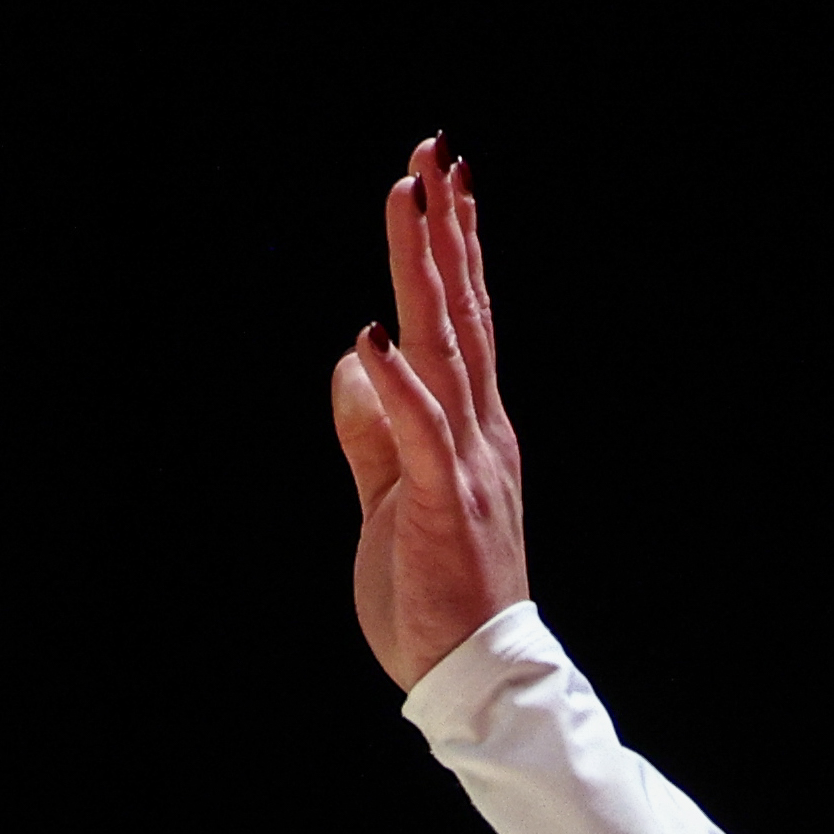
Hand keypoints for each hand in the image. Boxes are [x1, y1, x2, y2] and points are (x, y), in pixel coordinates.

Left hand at [329, 135, 527, 689]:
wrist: (478, 681)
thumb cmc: (435, 597)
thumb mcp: (391, 500)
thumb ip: (372, 434)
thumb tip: (352, 361)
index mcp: (473, 429)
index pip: (465, 321)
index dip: (455, 248)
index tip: (445, 180)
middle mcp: (481, 430)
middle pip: (462, 312)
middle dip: (444, 229)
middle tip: (434, 153)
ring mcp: (469, 463)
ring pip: (445, 348)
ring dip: (425, 272)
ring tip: (408, 200)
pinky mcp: (445, 503)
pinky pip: (419, 432)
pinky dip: (397, 383)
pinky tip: (371, 335)